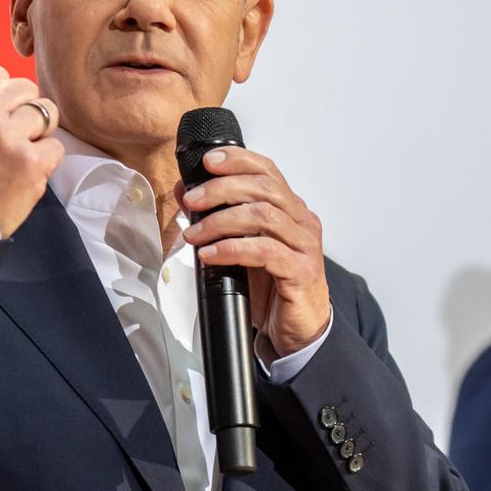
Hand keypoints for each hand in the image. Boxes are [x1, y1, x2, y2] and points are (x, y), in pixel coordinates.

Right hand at [0, 65, 62, 236]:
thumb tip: (2, 91)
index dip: (4, 94)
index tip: (1, 113)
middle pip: (26, 88)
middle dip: (25, 109)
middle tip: (15, 135)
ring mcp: (7, 136)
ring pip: (47, 112)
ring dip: (39, 132)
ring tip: (22, 152)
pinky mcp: (30, 162)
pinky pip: (56, 146)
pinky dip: (47, 161)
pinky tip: (27, 173)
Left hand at [179, 146, 329, 356]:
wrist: (298, 330)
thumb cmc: (273, 287)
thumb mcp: (243, 247)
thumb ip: (221, 219)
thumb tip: (186, 194)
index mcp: (291, 209)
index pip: (267, 170)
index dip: (238, 160)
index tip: (208, 162)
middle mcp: (302, 221)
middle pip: (263, 188)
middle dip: (221, 189)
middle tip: (191, 201)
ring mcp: (304, 245)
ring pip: (262, 216)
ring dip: (221, 221)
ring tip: (194, 234)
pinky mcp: (300, 271)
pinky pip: (264, 251)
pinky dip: (232, 249)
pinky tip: (210, 255)